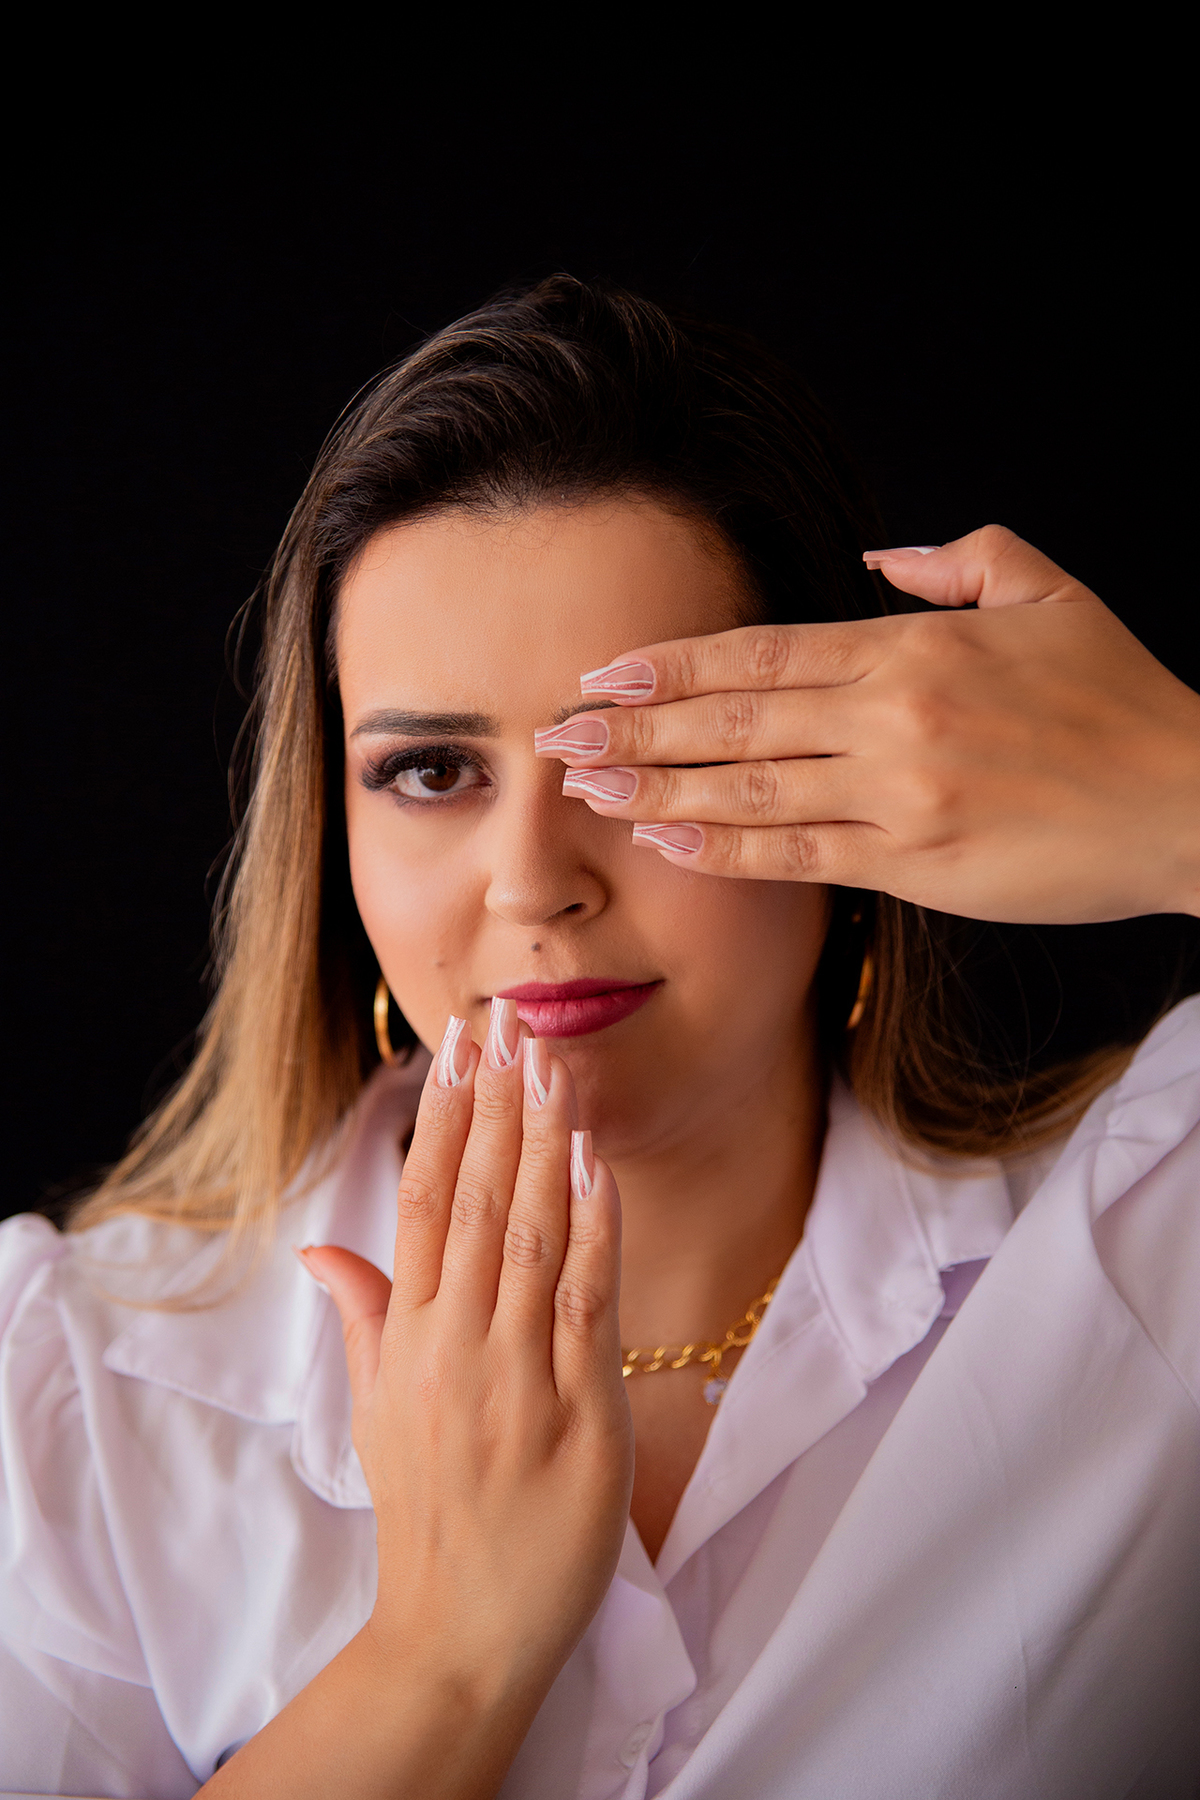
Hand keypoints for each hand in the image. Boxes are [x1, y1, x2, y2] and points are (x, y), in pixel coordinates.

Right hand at [296, 1007, 630, 1794]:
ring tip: (552, 1066)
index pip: (423, 1204)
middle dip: (496, 1107)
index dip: (441, 1120)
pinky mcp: (581, 1409)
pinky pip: (588, 1298)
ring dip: (544, 1143)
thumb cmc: (423, 1515)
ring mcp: (521, 1375)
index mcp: (407, 1340)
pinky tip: (594, 1161)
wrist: (462, 1632)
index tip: (454, 1051)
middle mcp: (459, 1345)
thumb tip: (322, 1247)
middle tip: (509, 1026)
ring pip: (534, 1234)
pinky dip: (593, 1225)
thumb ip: (362, 1318)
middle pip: (480, 1202)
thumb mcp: (375, 1413)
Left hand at [535, 525, 1199, 923]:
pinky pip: (801, 854)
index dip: (676, 664)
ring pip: (751, 786)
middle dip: (635, 726)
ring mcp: (900, 791)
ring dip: (658, 788)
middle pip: (734, 718)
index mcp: (912, 646)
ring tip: (587, 789)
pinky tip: (670, 845)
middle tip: (553, 735)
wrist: (1189, 802)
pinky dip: (730, 850)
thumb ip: (959, 561)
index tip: (607, 672)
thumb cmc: (1121, 700)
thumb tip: (878, 558)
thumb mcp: (1050, 595)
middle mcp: (892, 714)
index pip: (764, 652)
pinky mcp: (917, 862)